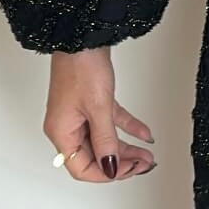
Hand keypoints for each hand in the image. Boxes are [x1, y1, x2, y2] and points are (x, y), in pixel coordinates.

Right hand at [43, 49, 156, 181]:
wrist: (83, 35)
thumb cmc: (81, 66)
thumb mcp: (98, 108)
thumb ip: (106, 140)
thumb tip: (110, 167)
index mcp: (62, 132)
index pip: (82, 168)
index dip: (107, 173)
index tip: (129, 171)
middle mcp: (68, 126)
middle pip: (95, 156)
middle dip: (120, 163)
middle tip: (143, 165)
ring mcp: (79, 113)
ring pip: (104, 139)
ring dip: (126, 148)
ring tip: (146, 154)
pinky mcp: (90, 100)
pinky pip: (110, 121)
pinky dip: (127, 127)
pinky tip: (144, 134)